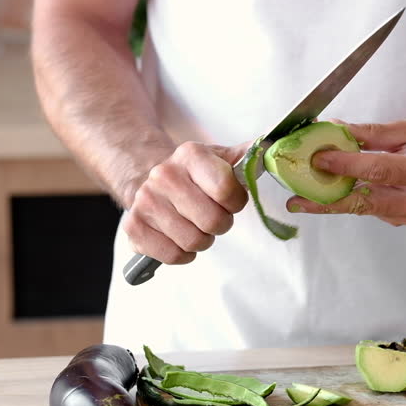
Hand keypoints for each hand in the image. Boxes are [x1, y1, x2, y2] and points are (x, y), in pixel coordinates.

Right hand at [123, 141, 248, 263]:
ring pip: (194, 241)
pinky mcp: (133, 227)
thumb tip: (272, 150)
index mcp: (190, 155)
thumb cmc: (194, 176)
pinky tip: (180, 238)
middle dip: (220, 224)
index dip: (236, 202)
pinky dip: (183, 254)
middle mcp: (164, 175)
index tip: (231, 201)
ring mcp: (145, 201)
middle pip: (212, 221)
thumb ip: (248, 158)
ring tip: (196, 226)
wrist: (149, 179)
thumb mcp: (220, 159)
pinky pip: (172, 255)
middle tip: (213, 217)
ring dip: (202, 240)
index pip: (226, 190)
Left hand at [286, 118, 405, 225]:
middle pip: (366, 201)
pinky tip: (336, 190)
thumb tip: (336, 131)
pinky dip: (353, 199)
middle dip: (327, 200)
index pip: (378, 171)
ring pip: (365, 209)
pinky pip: (373, 210)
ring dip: (334, 200)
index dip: (344, 166)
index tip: (318, 160)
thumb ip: (371, 133)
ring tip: (305, 193)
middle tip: (297, 200)